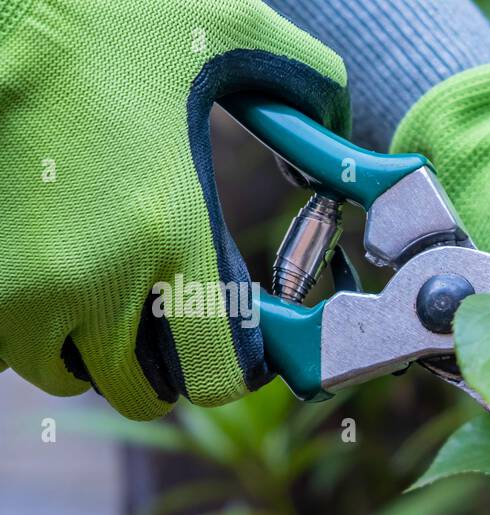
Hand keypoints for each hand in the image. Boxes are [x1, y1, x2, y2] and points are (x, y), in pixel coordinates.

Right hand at [0, 0, 347, 418]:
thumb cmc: (110, 17)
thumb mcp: (232, 34)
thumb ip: (308, 82)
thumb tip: (344, 122)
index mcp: (170, 230)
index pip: (218, 374)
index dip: (237, 368)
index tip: (241, 341)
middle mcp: (92, 276)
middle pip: (139, 390)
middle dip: (164, 368)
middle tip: (172, 322)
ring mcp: (19, 284)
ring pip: (65, 373)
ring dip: (91, 352)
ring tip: (109, 298)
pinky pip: (7, 344)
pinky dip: (32, 329)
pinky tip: (53, 279)